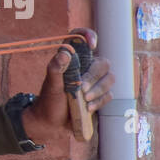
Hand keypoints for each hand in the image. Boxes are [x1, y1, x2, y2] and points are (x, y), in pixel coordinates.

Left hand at [20, 27, 114, 146]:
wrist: (50, 122)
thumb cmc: (49, 100)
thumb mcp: (51, 84)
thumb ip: (56, 68)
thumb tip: (64, 53)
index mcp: (74, 61)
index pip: (84, 40)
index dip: (89, 36)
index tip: (92, 44)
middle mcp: (87, 68)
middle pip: (103, 63)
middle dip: (93, 76)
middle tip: (81, 88)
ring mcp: (95, 82)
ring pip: (110, 79)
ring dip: (97, 90)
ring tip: (83, 100)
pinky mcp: (100, 96)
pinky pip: (109, 95)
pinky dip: (99, 101)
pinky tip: (87, 108)